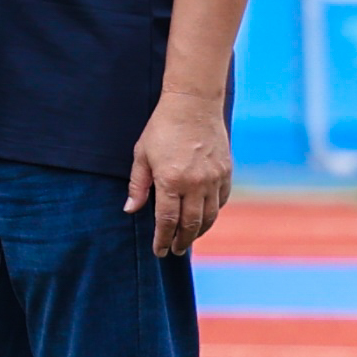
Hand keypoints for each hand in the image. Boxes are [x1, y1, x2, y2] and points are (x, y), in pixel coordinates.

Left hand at [128, 98, 231, 257]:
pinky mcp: (226, 173)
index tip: (159, 251)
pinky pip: (221, 201)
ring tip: (189, 239)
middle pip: (191, 224)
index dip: (163, 239)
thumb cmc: (162, 129)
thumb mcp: (142, 156)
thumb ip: (138, 186)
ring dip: (199, 231)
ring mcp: (214, 179)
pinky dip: (213, 213)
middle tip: (175, 251)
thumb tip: (130, 209)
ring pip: (209, 216)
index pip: (167, 221)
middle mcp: (196, 184)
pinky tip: (204, 218)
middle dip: (182, 241)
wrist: (193, 105)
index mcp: (171, 181)